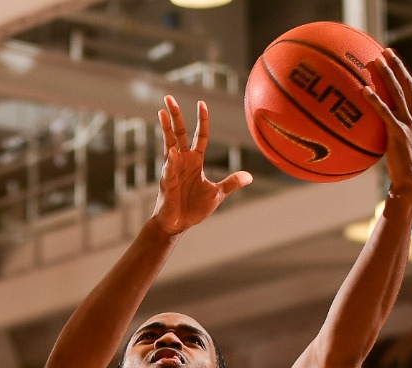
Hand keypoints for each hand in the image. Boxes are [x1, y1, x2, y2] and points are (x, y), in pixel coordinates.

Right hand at [150, 97, 250, 236]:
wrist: (178, 225)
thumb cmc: (194, 209)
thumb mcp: (217, 194)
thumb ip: (231, 183)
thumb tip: (249, 177)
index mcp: (195, 161)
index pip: (200, 136)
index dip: (202, 120)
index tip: (202, 103)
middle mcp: (183, 161)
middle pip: (179, 133)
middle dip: (175, 115)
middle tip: (169, 97)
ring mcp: (173, 169)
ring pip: (169, 144)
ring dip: (166, 128)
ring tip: (162, 111)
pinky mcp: (167, 182)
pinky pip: (169, 168)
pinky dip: (171, 160)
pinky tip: (172, 150)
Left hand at [362, 49, 411, 204]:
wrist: (411, 182)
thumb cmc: (401, 167)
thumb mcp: (398, 144)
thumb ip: (390, 130)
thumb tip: (373, 125)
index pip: (410, 87)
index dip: (402, 70)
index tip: (392, 56)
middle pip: (406, 83)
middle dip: (396, 65)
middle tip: (384, 50)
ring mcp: (408, 123)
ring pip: (397, 92)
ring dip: (386, 75)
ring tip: (375, 61)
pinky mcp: (399, 133)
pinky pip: (385, 112)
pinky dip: (375, 100)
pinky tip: (364, 90)